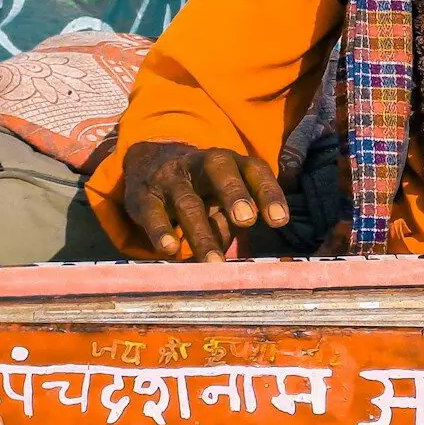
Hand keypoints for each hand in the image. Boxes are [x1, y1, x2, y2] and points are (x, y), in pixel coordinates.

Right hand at [123, 142, 288, 261]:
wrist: (146, 164)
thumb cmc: (199, 189)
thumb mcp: (220, 197)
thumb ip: (232, 221)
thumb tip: (247, 261)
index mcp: (230, 162)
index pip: (253, 169)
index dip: (268, 192)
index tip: (279, 220)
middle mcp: (202, 164)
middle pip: (220, 171)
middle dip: (234, 194)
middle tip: (247, 221)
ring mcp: (171, 178)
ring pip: (187, 201)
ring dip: (201, 233)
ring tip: (214, 262)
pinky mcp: (143, 196)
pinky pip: (152, 213)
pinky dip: (161, 231)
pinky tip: (170, 249)